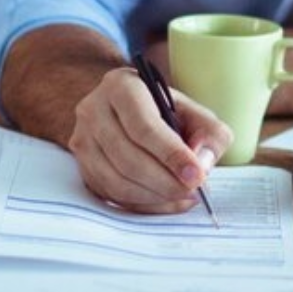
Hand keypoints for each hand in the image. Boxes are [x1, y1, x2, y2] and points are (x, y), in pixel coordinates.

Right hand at [66, 66, 231, 213]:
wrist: (130, 112)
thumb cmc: (166, 112)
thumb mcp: (195, 112)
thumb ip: (210, 134)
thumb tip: (202, 165)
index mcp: (121, 87)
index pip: (144, 126)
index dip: (171, 155)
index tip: (196, 176)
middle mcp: (93, 110)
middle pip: (128, 157)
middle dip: (165, 182)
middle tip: (193, 190)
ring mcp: (82, 140)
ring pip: (116, 181)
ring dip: (154, 196)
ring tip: (183, 196)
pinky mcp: (82, 166)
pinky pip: (110, 194)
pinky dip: (142, 204)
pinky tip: (166, 201)